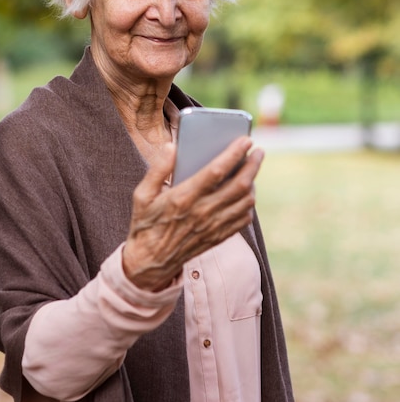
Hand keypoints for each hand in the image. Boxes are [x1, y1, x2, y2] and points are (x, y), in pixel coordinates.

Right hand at [122, 136, 264, 290]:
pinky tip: (245, 194)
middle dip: (253, 165)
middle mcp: (202, 212)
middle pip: (239, 185)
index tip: (245, 140)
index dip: (234, 154)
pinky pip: (244, 219)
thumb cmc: (146, 224)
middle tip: (258, 151)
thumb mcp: (142, 194)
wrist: (150, 262)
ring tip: (252, 170)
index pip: (216, 171)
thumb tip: (172, 146)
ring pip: (246, 201)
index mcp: (183, 198)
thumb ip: (158, 168)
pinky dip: (249, 204)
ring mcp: (213, 226)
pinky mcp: (219, 237)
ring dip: (253, 183)